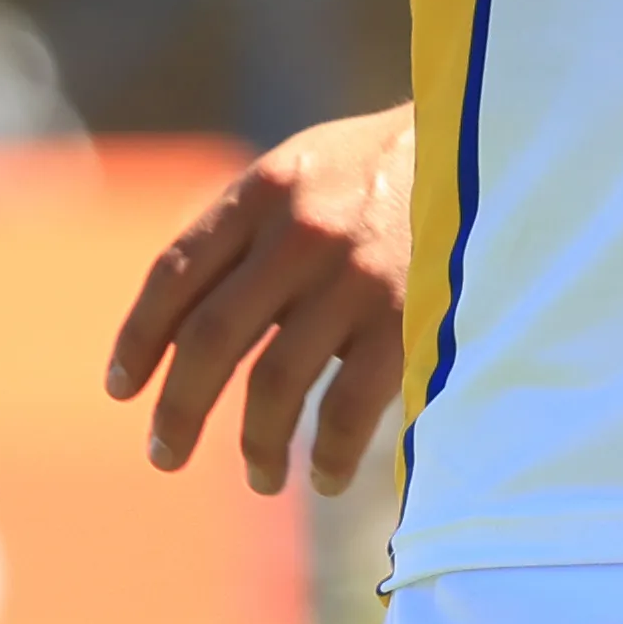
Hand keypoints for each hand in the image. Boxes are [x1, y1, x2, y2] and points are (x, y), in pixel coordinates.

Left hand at [106, 103, 414, 495]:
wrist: (501, 147)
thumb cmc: (393, 164)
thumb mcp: (308, 165)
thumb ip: (246, 223)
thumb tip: (178, 309)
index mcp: (265, 188)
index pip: (174, 274)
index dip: (138, 340)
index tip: (121, 390)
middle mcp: (301, 232)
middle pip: (210, 341)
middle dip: (177, 410)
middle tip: (162, 455)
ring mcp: (355, 280)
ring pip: (273, 388)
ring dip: (253, 446)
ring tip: (257, 477)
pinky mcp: (408, 322)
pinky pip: (347, 413)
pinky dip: (326, 456)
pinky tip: (321, 476)